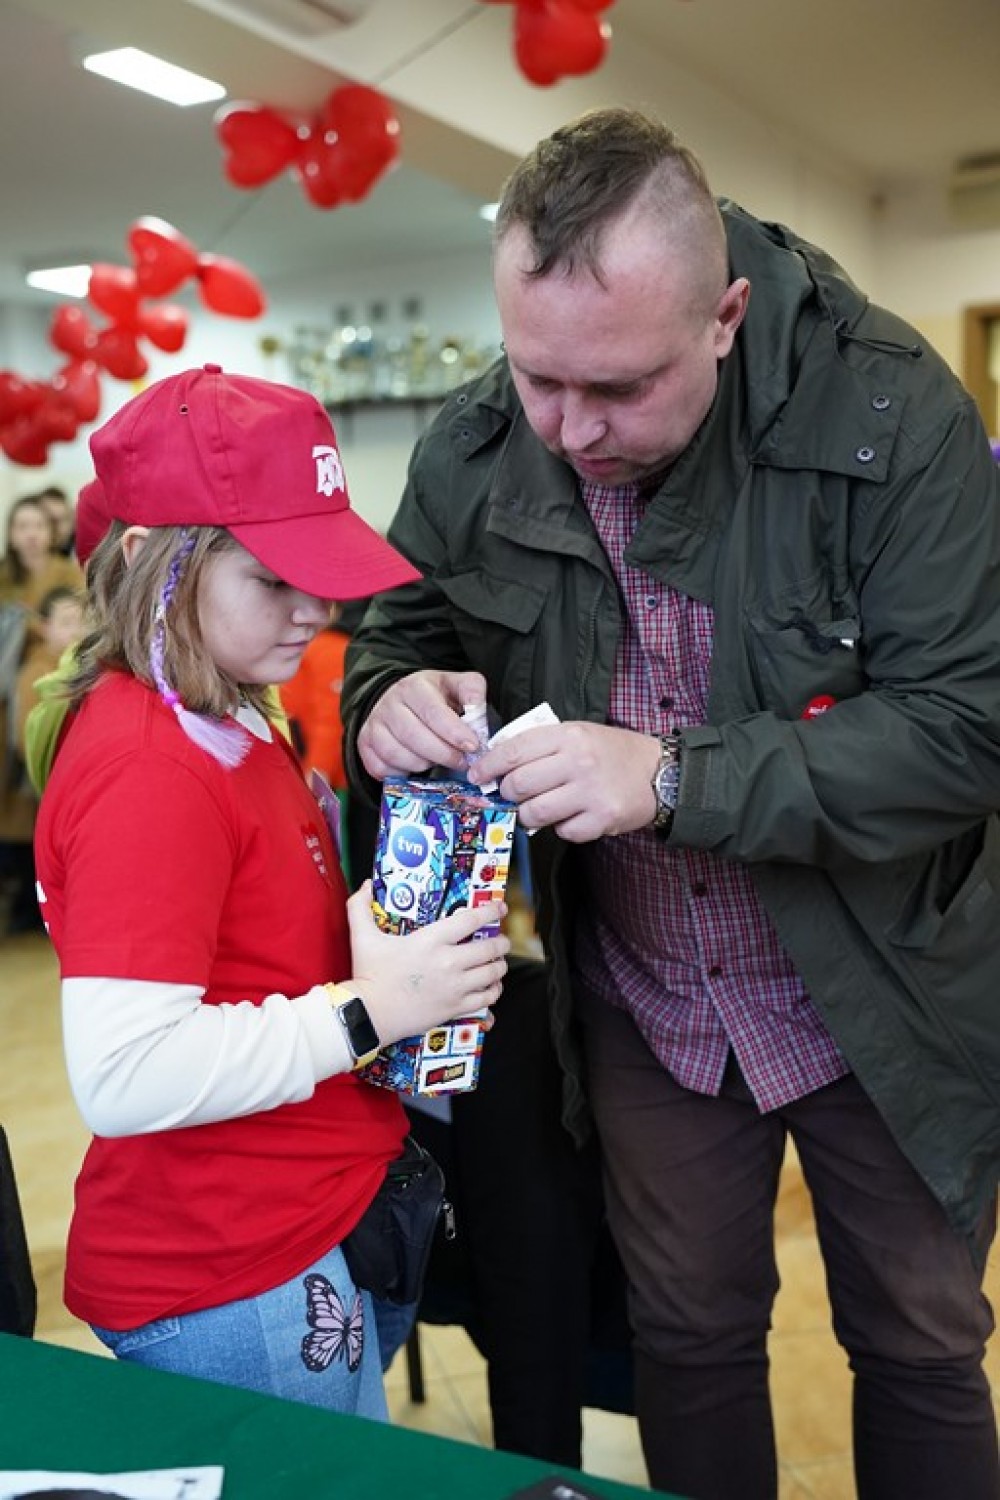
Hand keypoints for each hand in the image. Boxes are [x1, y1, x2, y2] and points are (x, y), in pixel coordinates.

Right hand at [345, 881, 510, 1045]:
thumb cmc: (368, 976)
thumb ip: (360, 906)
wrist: (368, 1015)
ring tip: (497, 963)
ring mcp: (453, 986)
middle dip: (501, 943)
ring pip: (493, 973)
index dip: (491, 911)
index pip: (471, 920)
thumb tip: (366, 885)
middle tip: (501, 941)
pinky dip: (493, 991)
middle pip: (490, 948)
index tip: (499, 908)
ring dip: (499, 966)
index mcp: (430, 940)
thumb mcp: (362, 937)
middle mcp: (447, 962)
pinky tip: (490, 986)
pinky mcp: (454, 1008)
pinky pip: (486, 998)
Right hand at [357, 669, 488, 778]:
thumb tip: (475, 706)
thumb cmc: (435, 698)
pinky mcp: (364, 745)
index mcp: (414, 687)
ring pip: (396, 755)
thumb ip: (472, 691)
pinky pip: (381, 769)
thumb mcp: (456, 685)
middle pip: (413, 736)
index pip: (432, 712)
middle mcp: (389, 704)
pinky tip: (416, 767)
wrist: (402, 702)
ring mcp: (373, 725)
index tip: (472, 746)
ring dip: (423, 764)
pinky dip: (401, 774)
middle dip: (442, 754)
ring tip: (438, 761)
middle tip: (462, 761)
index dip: (453, 732)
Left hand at [470, 721, 661, 841]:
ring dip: (528, 816)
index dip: (488, 766)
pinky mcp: (602, 818)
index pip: (513, 751)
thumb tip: (499, 763)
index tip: (478, 776)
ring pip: (535, 813)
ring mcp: (590, 792)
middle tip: (512, 795)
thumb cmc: (612, 753)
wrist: (658, 772)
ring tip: (537, 809)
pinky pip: (563, 832)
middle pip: (519, 784)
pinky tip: (570, 816)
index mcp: (569, 736)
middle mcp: (578, 762)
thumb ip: (542, 745)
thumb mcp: (578, 733)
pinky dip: (561, 828)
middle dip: (508, 794)